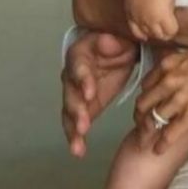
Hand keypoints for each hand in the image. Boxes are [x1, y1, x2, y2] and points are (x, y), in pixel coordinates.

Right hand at [61, 31, 138, 156]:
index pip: (78, 69)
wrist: (118, 52)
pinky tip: (78, 151)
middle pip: (70, 94)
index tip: (90, 94)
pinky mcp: (82, 109)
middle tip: (83, 125)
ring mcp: (75, 94)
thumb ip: (112, 41)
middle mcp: (71, 75)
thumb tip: (107, 42)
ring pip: (69, 112)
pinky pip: (75, 124)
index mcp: (79, 56)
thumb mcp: (117, 37)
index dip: (83, 81)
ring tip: (77, 144)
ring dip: (73, 128)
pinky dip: (76, 138)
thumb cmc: (117, 42)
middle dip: (76, 110)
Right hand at [125, 0, 177, 41]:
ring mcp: (139, 20)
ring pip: (147, 34)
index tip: (174, 25)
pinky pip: (135, 31)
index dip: (173, 29)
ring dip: (153, 33)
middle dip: (164, 33)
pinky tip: (144, 35)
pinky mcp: (130, 16)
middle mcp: (151, 22)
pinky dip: (141, 34)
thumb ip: (170, 9)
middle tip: (166, 28)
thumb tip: (168, 14)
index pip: (171, 32)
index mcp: (164, 17)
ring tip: (156, 29)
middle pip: (160, 36)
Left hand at [134, 48, 187, 152]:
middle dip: (139, 118)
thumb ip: (182, 65)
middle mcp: (170, 80)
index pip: (146, 86)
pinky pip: (169, 134)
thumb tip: (176, 75)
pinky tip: (158, 150)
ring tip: (145, 142)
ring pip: (152, 120)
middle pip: (143, 104)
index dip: (144, 99)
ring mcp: (180, 98)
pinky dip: (161, 144)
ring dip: (146, 134)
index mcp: (170, 64)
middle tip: (141, 128)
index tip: (145, 108)